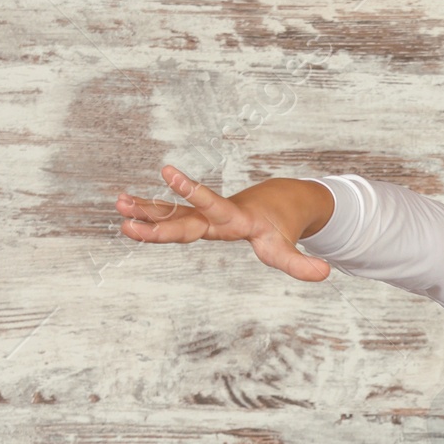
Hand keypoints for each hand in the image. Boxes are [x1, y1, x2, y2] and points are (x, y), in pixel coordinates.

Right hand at [114, 166, 334, 281]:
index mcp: (233, 218)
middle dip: (154, 214)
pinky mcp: (201, 221)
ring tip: (117, 203)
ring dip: (146, 209)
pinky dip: (152, 215)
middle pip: (182, 216)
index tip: (169, 171)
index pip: (210, 204)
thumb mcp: (289, 247)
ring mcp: (205, 217)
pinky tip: (128, 215)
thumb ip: (301, 262)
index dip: (191, 190)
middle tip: (124, 211)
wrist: (283, 200)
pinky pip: (173, 218)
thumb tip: (326, 272)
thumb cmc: (283, 225)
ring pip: (171, 213)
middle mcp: (214, 215)